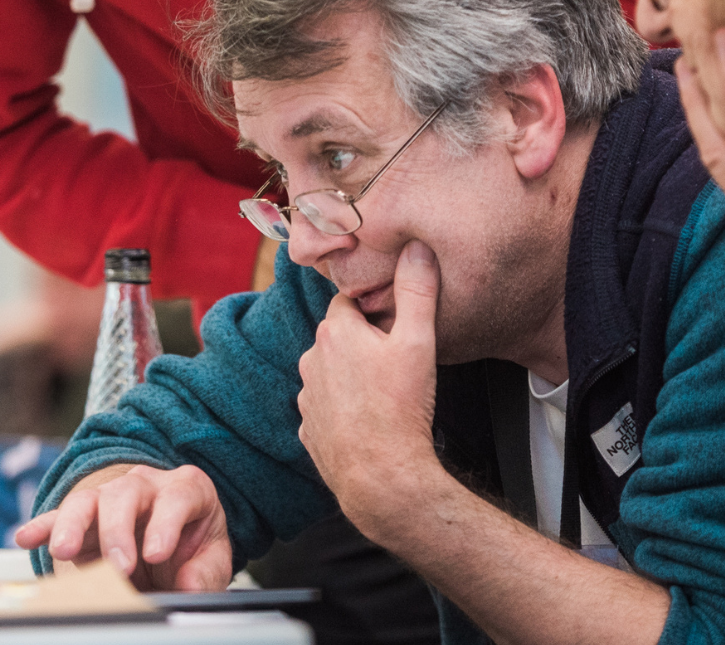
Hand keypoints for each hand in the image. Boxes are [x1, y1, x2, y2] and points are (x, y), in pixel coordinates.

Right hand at [12, 463, 232, 590]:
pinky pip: (60, 517)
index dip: (166, 524)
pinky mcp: (85, 517)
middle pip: (126, 493)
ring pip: (89, 501)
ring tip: (63, 551)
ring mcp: (112, 496)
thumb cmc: (194, 547)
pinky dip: (43, 527)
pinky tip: (26, 538)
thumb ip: (205, 573)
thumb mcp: (212, 559)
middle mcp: (147, 484)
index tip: (156, 554)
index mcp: (187, 489)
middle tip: (119, 567)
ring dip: (73, 525)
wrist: (175, 544)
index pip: (177, 497)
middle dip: (118, 531)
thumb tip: (189, 585)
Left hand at [297, 241, 443, 537]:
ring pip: (331, 372)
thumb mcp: (419, 341)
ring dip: (352, 376)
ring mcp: (306, 397)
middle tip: (396, 361)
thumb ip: (417, 290)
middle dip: (363, 342)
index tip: (395, 326)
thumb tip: (415, 246)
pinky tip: (369, 419)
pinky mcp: (308, 429)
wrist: (382, 478)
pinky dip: (344, 409)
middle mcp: (311, 360)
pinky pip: (327, 407)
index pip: (349, 301)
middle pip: (340, 337)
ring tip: (385, 394)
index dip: (374, 310)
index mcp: (334, 332)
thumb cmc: (402, 408)